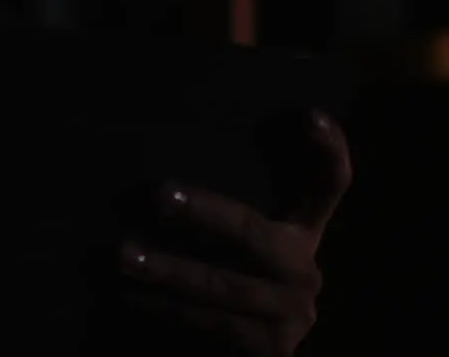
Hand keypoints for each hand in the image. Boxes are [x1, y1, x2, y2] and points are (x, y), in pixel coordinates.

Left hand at [119, 110, 352, 355]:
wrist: (222, 354)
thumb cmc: (214, 278)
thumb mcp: (221, 237)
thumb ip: (215, 201)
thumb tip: (162, 162)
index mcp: (302, 229)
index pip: (328, 182)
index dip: (328, 149)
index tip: (308, 116)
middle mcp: (305, 269)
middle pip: (255, 233)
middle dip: (205, 212)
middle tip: (157, 194)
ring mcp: (293, 314)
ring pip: (222, 284)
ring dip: (167, 270)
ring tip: (121, 254)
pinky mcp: (272, 351)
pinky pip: (211, 323)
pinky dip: (163, 308)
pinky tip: (124, 295)